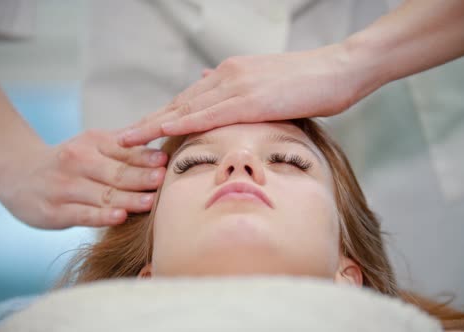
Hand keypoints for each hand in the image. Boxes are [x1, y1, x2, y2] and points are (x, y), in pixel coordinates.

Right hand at [0, 129, 166, 228]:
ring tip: (150, 202)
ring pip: (102, 194)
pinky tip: (119, 217)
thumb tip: (164, 130)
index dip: (146, 156)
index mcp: (92, 143)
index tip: (166, 160)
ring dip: (128, 198)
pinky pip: (83, 214)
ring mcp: (64, 187)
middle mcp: (77, 161)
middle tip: (165, 180)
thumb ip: (125, 143)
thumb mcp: (92, 144)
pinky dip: (102, 216)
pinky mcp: (54, 211)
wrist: (16, 173)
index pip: (124, 150)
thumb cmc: (69, 161)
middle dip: (142, 177)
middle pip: (116, 172)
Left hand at [118, 44, 371, 145]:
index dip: (163, 116)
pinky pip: (209, 114)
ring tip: (127, 139)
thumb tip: (211, 84)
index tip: (142, 131)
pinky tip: (162, 132)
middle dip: (149, 121)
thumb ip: (241, 90)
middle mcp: (227, 75)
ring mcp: (237, 84)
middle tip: (121, 138)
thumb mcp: (271, 86)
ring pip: (186, 108)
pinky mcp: (251, 98)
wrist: (342, 69)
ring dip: (154, 124)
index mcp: (232, 74)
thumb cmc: (312, 83)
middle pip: (179, 103)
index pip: (190, 99)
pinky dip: (182, 124)